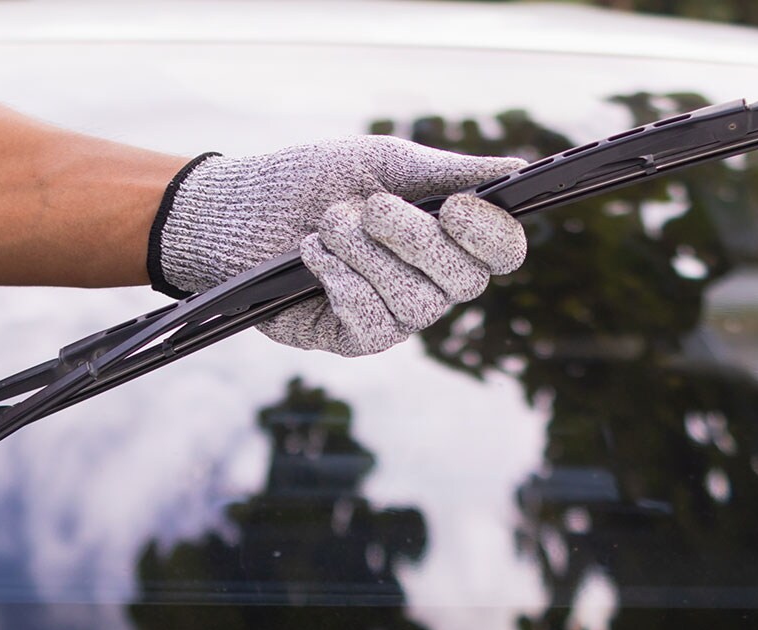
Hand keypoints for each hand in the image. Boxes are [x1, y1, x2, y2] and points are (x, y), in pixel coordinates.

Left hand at [150, 136, 527, 356]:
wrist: (243, 210)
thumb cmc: (315, 182)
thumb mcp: (382, 163)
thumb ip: (448, 171)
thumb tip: (514, 170)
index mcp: (449, 236)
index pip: (501, 250)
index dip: (490, 234)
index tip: (455, 206)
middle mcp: (433, 282)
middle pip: (464, 279)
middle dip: (412, 237)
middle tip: (368, 206)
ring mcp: (397, 316)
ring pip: (413, 300)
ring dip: (363, 253)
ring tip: (326, 225)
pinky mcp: (356, 339)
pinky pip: (371, 322)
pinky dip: (340, 281)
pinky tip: (311, 256)